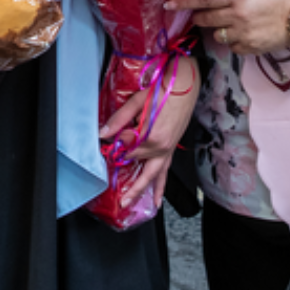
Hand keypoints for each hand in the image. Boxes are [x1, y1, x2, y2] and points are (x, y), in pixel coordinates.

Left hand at [101, 56, 199, 202]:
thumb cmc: (164, 90)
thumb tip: (104, 133)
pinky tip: (157, 199)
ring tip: (131, 204)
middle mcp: (160, 147)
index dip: (114, 147)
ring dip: (142, 190)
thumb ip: (120, 119)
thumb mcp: (138, 101)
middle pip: (139, 168)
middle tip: (120, 201)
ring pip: (153, 175)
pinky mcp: (171, 149)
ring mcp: (167, 150)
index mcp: (151, 136)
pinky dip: (160, 187)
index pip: (126, 149)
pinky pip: (165, 172)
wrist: (186, 86)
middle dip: (130, 185)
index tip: (105, 144)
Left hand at [166, 0, 289, 56]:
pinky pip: (232, 48)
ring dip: (221, 31)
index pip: (204, 0)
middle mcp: (236, 16)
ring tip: (235, 26)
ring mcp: (242, 34)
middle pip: (206, 20)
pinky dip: (235, 43)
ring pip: (217, 36)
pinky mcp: (249, 48)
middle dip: (200, 18)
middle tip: (201, 17)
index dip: (185, 2)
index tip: (169, 4)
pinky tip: (247, 36)